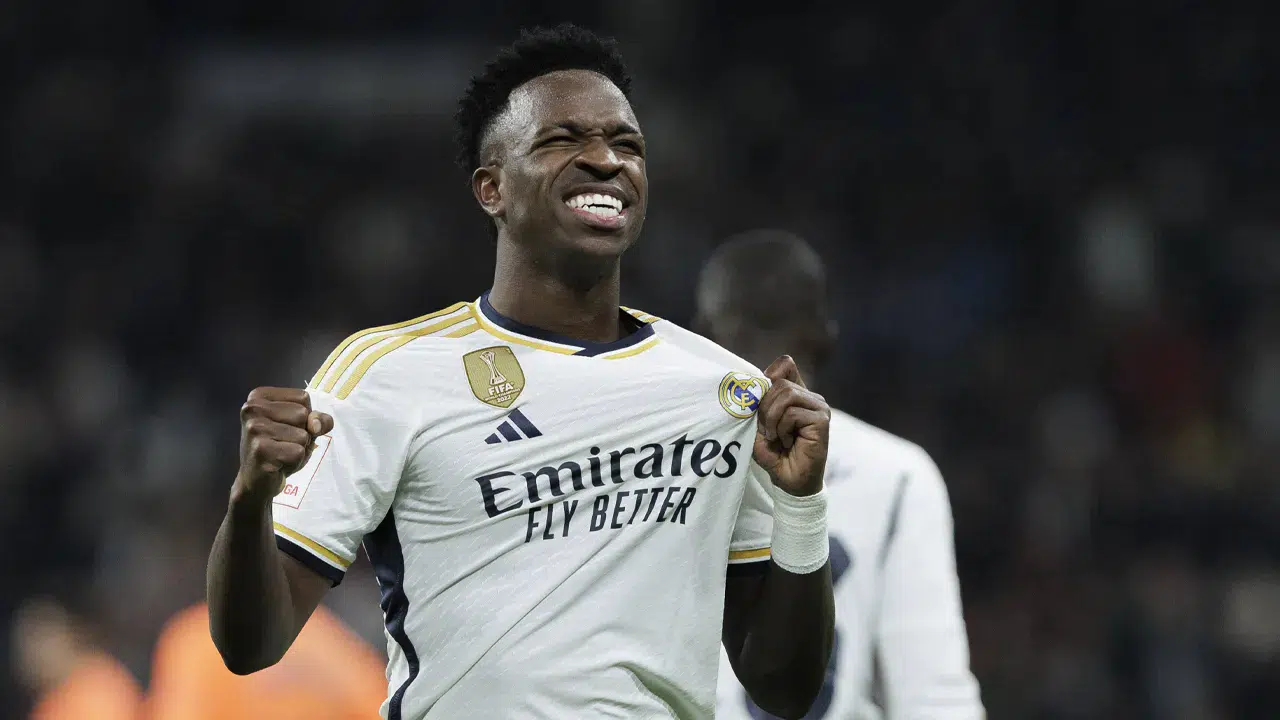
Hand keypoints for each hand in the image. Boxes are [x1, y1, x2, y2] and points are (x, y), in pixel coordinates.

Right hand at [234, 387, 333, 503]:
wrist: (256, 481)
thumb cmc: (279, 449)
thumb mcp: (302, 427)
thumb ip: (316, 418)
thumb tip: (316, 424)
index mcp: (259, 396)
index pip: (303, 397)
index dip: (305, 417)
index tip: (286, 428)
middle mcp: (252, 408)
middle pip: (303, 414)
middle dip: (302, 433)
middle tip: (282, 445)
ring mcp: (254, 429)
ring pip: (302, 435)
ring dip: (298, 449)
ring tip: (280, 455)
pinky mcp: (260, 450)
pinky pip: (298, 452)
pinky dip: (295, 462)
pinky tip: (278, 465)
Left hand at [752, 356, 830, 496]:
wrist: (791, 482)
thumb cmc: (774, 454)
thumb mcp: (759, 424)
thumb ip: (758, 403)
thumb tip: (753, 385)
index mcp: (795, 393)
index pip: (785, 364)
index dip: (767, 377)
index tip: (757, 402)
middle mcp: (809, 396)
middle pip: (779, 382)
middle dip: (764, 408)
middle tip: (766, 430)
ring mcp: (819, 407)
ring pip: (786, 395)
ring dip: (772, 419)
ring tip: (775, 437)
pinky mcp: (822, 420)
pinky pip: (793, 413)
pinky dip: (782, 429)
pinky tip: (787, 442)